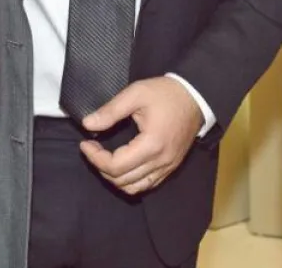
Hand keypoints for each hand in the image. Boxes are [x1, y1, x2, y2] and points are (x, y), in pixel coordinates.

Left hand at [79, 76, 203, 195]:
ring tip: (104, 158)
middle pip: (122, 180)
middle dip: (101, 167)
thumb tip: (88, 124)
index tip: (85, 143)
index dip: (95, 158)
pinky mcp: (171, 166)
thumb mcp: (136, 94)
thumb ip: (110, 111)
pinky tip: (122, 165)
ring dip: (115, 178)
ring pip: (134, 187)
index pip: (115, 166)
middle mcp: (160, 161)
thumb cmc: (167, 93)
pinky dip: (131, 181)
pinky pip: (147, 184)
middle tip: (92, 149)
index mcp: (151, 144)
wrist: (196, 96)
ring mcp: (167, 167)